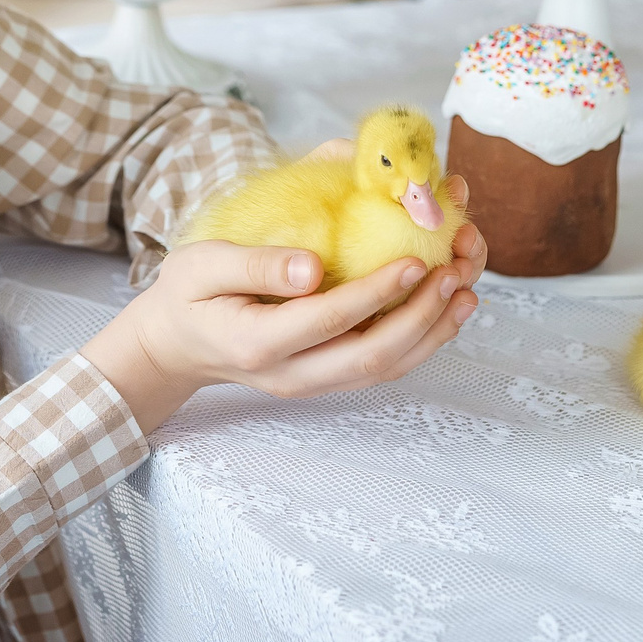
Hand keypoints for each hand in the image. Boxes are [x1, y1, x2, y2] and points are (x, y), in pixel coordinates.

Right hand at [80, 240, 478, 434]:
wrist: (176, 346)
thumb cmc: (188, 295)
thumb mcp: (200, 266)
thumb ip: (254, 264)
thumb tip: (313, 268)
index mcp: (257, 343)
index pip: (328, 320)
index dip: (376, 291)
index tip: (414, 258)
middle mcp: (292, 375)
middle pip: (371, 356)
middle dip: (422, 315)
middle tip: (455, 271)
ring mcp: (313, 383)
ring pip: (386, 369)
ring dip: (432, 331)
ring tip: (466, 288)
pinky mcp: (328, 379)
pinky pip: (383, 368)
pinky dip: (422, 341)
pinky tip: (447, 308)